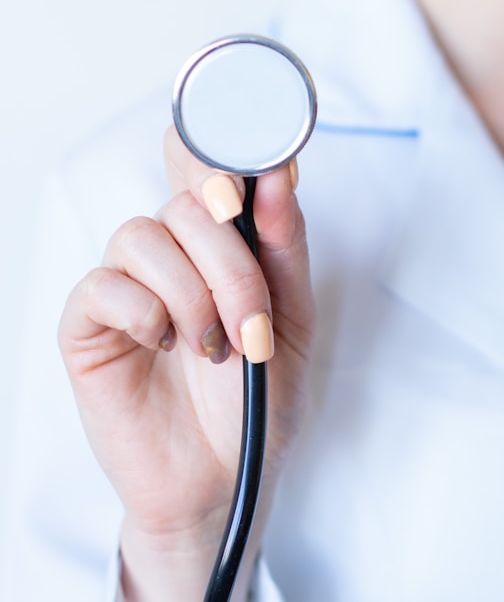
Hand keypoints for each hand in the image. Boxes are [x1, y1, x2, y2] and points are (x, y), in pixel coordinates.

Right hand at [58, 126, 313, 600]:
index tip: (251, 174)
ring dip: (193, 294)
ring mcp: (129, 286)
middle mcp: (174, 254)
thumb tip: (278, 173)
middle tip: (253, 322)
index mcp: (222, 246)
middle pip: (186, 201)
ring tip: (215, 348)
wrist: (227, 476)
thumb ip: (284, 246)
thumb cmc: (258, 397)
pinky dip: (146, 313)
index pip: (206, 166)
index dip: (221, 150)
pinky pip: (104, 286)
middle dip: (231, 262)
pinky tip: (166, 347)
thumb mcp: (292, 318)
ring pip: (143, 235)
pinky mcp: (89, 325)